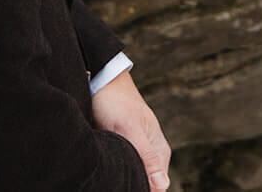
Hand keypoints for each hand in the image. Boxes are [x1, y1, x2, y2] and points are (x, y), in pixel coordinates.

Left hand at [92, 70, 170, 189]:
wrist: (98, 81)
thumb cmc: (116, 101)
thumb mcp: (131, 128)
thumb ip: (147, 156)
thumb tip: (163, 185)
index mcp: (159, 150)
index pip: (158, 185)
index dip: (142, 189)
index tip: (127, 185)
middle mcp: (149, 153)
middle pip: (144, 182)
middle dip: (130, 184)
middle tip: (114, 174)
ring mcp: (134, 151)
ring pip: (131, 175)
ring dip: (121, 176)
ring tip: (109, 168)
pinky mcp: (119, 149)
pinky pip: (119, 166)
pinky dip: (112, 169)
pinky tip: (104, 166)